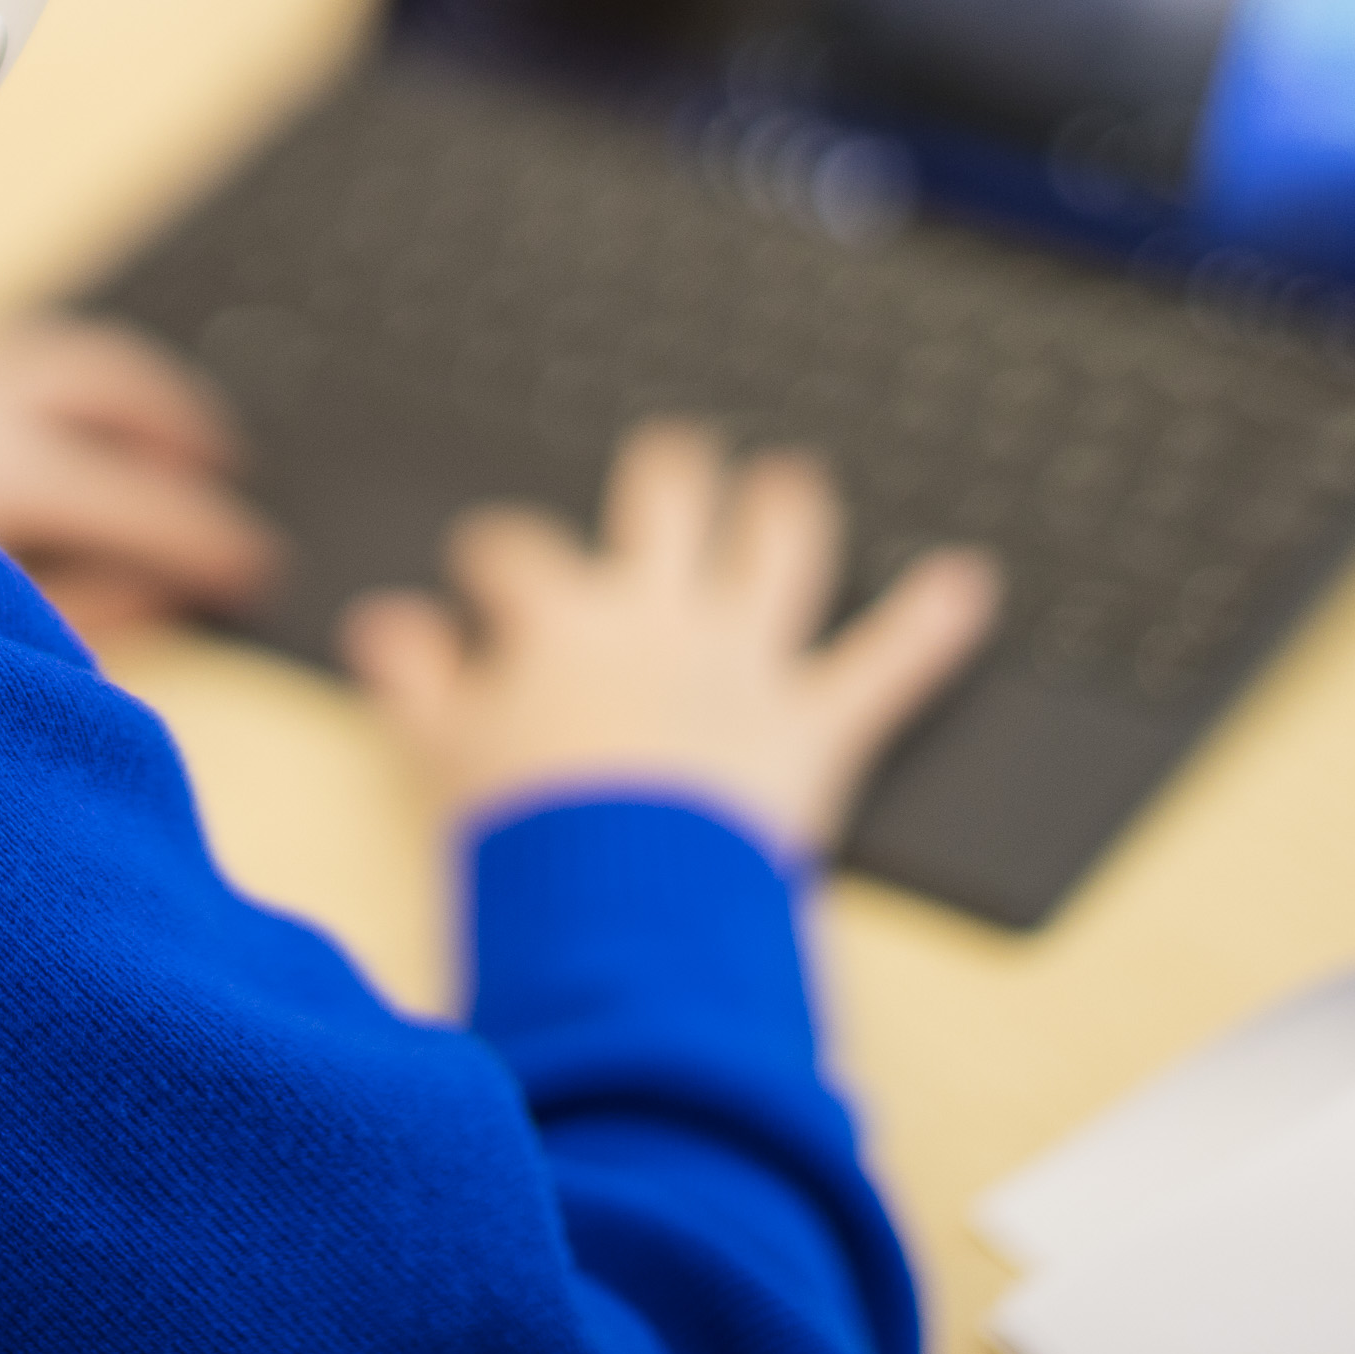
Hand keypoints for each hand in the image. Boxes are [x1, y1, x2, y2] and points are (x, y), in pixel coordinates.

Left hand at [0, 320, 278, 643]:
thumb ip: (86, 616)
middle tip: (220, 476)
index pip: (129, 496)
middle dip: (175, 424)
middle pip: (100, 379)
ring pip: (51, 354)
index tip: (250, 570)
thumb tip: (167, 586)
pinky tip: (74, 444)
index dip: (204, 537)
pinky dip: (57, 391)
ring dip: (121, 394)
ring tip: (167, 449)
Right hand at [339, 420, 998, 860]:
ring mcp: (743, 665)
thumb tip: (383, 629)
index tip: (487, 565)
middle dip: (670, 477)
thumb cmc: (528, 830)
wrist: (621, 896)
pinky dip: (934, 624)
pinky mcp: (815, 725)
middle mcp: (660, 620)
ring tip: (796, 483)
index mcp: (563, 622)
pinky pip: (887, 665)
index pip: (520, 557)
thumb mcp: (443, 753)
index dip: (498, 556)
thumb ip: (416, 683)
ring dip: (791, 514)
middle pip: (666, 510)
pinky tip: (971, 585)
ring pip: (779, 557)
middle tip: (676, 457)